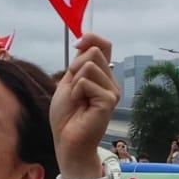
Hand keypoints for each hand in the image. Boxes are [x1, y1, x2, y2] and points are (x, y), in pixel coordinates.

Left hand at [50, 33, 118, 173]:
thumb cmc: (66, 116)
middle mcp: (110, 81)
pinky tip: (81, 107)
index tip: (77, 44)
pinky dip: (77, 93)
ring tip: (77, 100)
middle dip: (75, 67)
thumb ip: (78, 62)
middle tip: (73, 89)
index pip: (104, 45)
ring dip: (75, 83)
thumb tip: (84, 40)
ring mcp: (112, 90)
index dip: (91, 38)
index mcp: (101, 76)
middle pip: (95, 51)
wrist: (67, 140)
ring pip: (89, 65)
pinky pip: (86, 82)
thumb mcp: (68, 82)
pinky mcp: (109, 100)